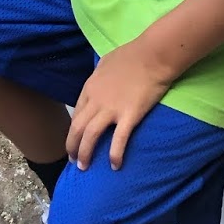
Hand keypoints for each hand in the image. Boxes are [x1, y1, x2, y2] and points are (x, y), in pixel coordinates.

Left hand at [68, 39, 173, 170]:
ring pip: (91, 136)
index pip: (76, 113)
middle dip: (72, 146)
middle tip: (72, 160)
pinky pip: (118, 140)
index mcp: (90, 87)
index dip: (73, 130)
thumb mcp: (106, 63)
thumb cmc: (131, 55)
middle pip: (78, 127)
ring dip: (85, 153)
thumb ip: (99, 75)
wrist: (151, 56)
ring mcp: (111, 109)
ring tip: (84, 167)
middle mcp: (96, 100)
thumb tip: (99, 81)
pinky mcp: (128, 116)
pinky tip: (115, 166)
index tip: (74, 140)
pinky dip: (115, 155)